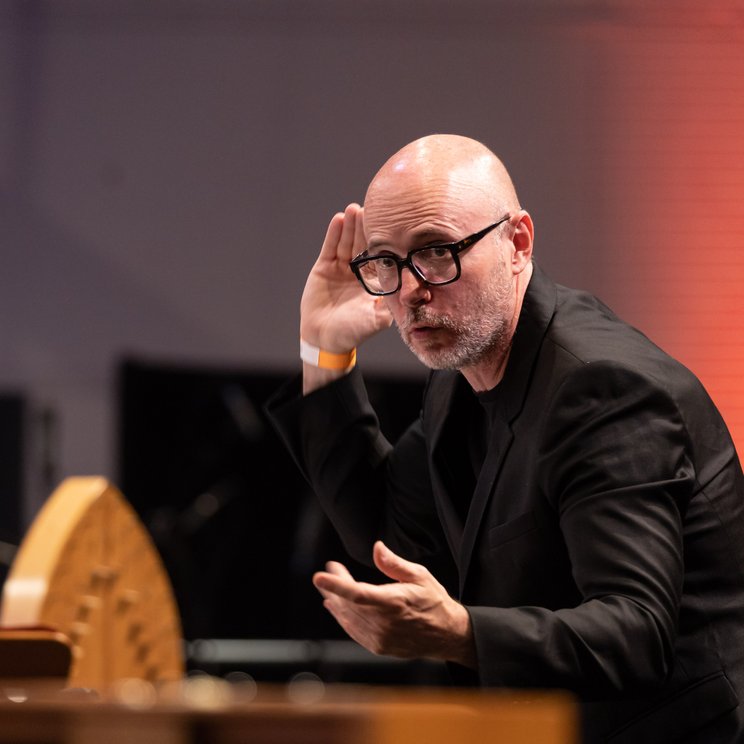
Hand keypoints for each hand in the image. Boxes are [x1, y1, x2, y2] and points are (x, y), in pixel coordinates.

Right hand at [300, 203, 392, 356]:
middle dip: (367, 227)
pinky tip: (339, 219)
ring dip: (351, 226)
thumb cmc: (354, 331)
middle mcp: (358, 272)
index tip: (391, 222)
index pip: (381, 255)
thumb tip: (412, 291)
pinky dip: (334, 234)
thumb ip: (391, 303)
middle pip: (363, 244)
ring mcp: (341, 268)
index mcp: (374, 281)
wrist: (325, 338)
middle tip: (372, 208)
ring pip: (347, 243)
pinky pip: (330, 248)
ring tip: (354, 209)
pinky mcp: (324, 268)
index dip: (384, 240)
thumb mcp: (378, 318)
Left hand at [313, 541, 474, 666]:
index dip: (337, 585)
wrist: (447, 634)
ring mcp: (380, 638)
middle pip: (348, 604)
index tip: (319, 577)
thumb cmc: (434, 601)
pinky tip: (336, 606)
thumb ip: (394, 563)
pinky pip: (353, 630)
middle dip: (335, 586)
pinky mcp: (378, 647)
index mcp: (395, 603)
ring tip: (327, 586)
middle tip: (332, 569)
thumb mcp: (419, 575)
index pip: (358, 594)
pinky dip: (343, 617)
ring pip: (348, 618)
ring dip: (335, 600)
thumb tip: (376, 548)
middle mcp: (385, 623)